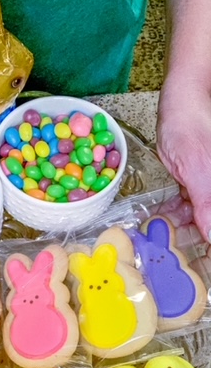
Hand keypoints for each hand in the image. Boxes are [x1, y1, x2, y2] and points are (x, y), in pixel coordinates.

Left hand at [157, 84, 210, 242]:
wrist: (181, 101)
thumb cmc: (192, 127)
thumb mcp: (198, 170)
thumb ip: (208, 206)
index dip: (208, 244)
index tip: (203, 265)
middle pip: (209, 221)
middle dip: (199, 236)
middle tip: (176, 256)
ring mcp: (209, 188)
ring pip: (200, 216)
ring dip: (183, 227)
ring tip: (162, 236)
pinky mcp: (197, 183)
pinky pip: (189, 205)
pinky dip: (176, 212)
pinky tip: (161, 217)